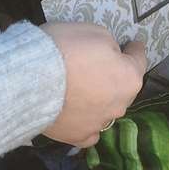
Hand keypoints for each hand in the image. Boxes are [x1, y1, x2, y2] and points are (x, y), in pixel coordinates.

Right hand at [40, 23, 146, 147]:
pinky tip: (80, 117)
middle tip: (97, 66)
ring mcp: (100, 123)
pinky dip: (87, 123)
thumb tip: (110, 56)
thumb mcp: (94, 32)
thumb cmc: (64, 49)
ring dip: (100, 100)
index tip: (133, 46)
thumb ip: (109, 45)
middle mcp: (120, 104)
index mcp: (129, 77)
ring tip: (81, 91)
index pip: (138, 59)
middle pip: (123, 87)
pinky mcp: (78, 137)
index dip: (134, 50)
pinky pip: (89, 132)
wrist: (29, 80)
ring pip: (107, 110)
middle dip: (115, 76)